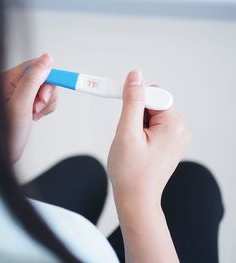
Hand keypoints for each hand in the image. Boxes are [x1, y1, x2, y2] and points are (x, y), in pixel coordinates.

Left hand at [2, 53, 57, 162]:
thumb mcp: (21, 104)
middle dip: (46, 94)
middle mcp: (14, 84)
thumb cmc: (5, 133)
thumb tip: (46, 58)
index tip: (49, 94)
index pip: (36, 66)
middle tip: (36, 107)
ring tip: (34, 114)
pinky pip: (43, 99)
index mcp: (9, 79)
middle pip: (44, 78)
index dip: (47, 79)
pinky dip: (44, 108)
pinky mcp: (25, 102)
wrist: (2, 153)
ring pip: (46, 89)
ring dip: (45, 103)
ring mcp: (20, 94)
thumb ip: (33, 79)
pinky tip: (35, 116)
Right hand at [107, 70, 189, 206]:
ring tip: (131, 144)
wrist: (135, 199)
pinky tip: (135, 146)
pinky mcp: (168, 143)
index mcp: (174, 125)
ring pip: (150, 115)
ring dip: (135, 124)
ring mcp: (174, 138)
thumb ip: (132, 101)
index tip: (121, 109)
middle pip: (152, 104)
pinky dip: (139, 131)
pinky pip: (152, 126)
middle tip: (127, 134)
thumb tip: (135, 76)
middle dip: (134, 115)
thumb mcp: (127, 132)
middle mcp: (179, 130)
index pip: (154, 95)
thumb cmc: (130, 172)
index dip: (134, 100)